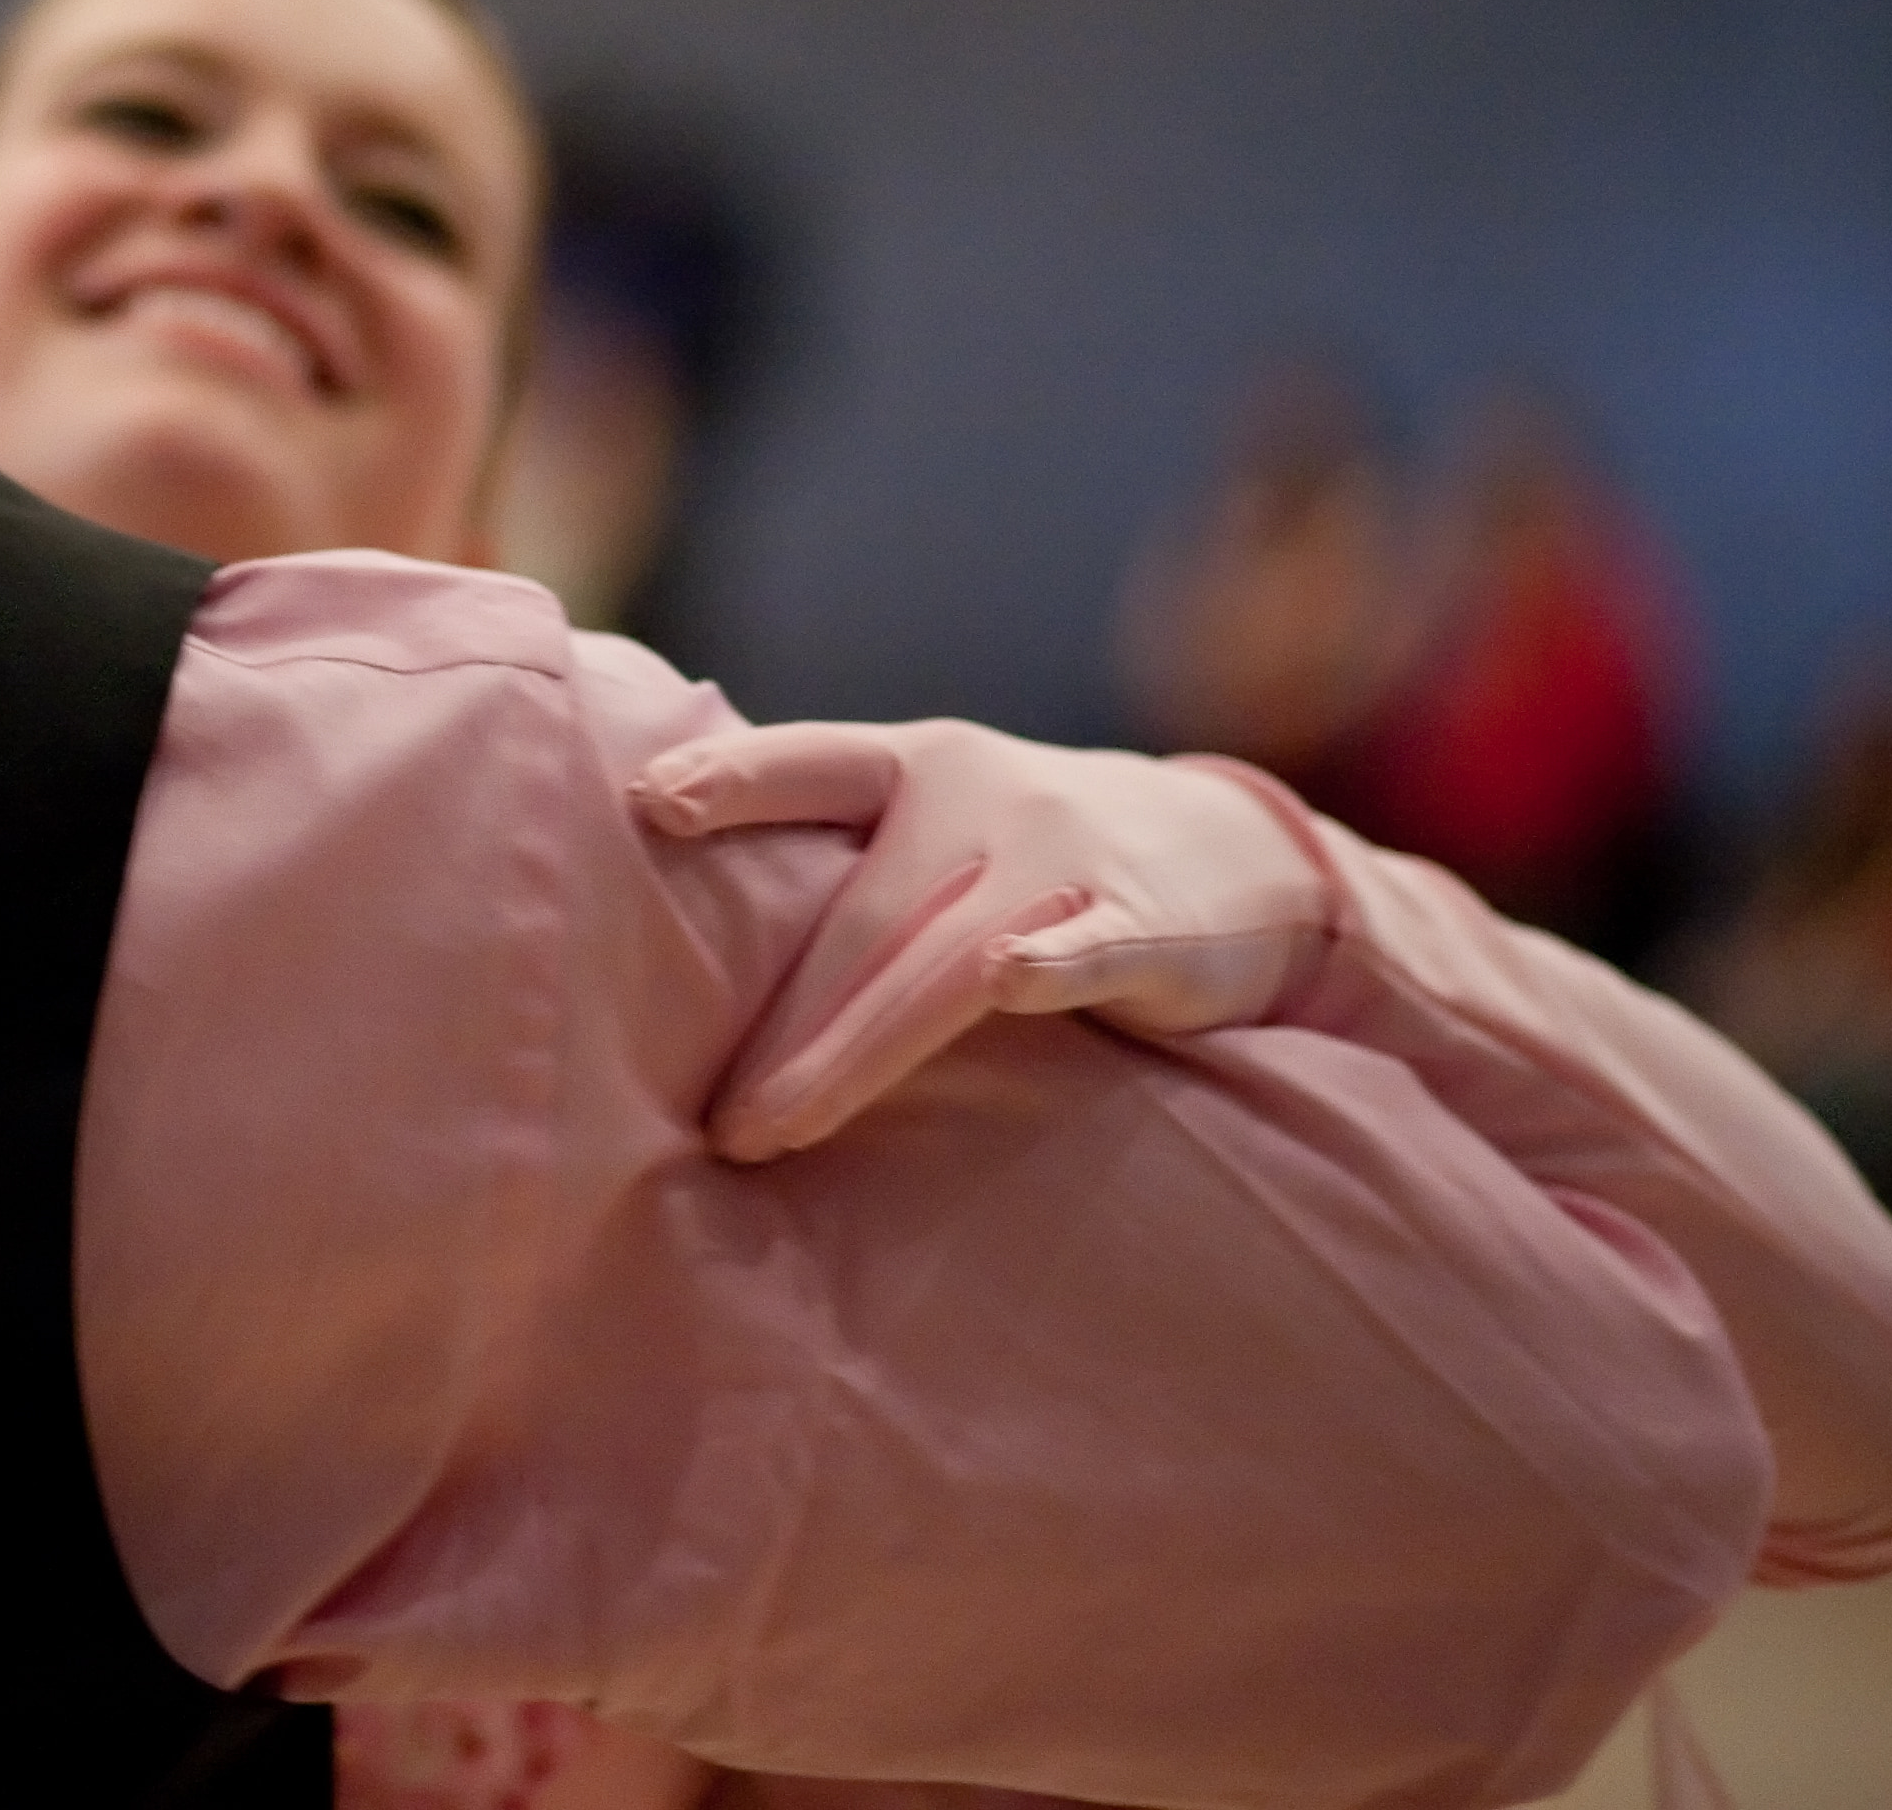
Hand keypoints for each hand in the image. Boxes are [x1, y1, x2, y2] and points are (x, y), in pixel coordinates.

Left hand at [630, 718, 1337, 1163]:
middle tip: (716, 1121)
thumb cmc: (1033, 854)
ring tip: (776, 1127)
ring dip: (856, 1049)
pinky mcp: (1144, 921)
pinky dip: (1052, 960)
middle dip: (783, 1027)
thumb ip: (835, 858)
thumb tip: (666, 935)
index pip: (811, 763)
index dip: (733, 778)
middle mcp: (981, 797)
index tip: (651, 802)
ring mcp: (1063, 856)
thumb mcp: (936, 823)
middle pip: (861, 920)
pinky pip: (1091, 944)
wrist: (1240, 857)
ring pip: (943, 962)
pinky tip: (1012, 977)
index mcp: (918, 765)